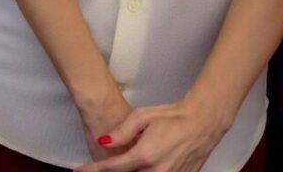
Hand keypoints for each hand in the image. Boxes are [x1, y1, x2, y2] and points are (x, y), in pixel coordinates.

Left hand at [78, 99, 228, 171]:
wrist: (202, 123)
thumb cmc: (172, 117)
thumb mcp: (141, 117)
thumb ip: (121, 132)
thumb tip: (104, 140)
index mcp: (145, 155)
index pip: (112, 167)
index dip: (93, 170)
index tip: (81, 171)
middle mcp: (157, 170)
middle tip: (100, 167)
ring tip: (119, 164)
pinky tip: (140, 167)